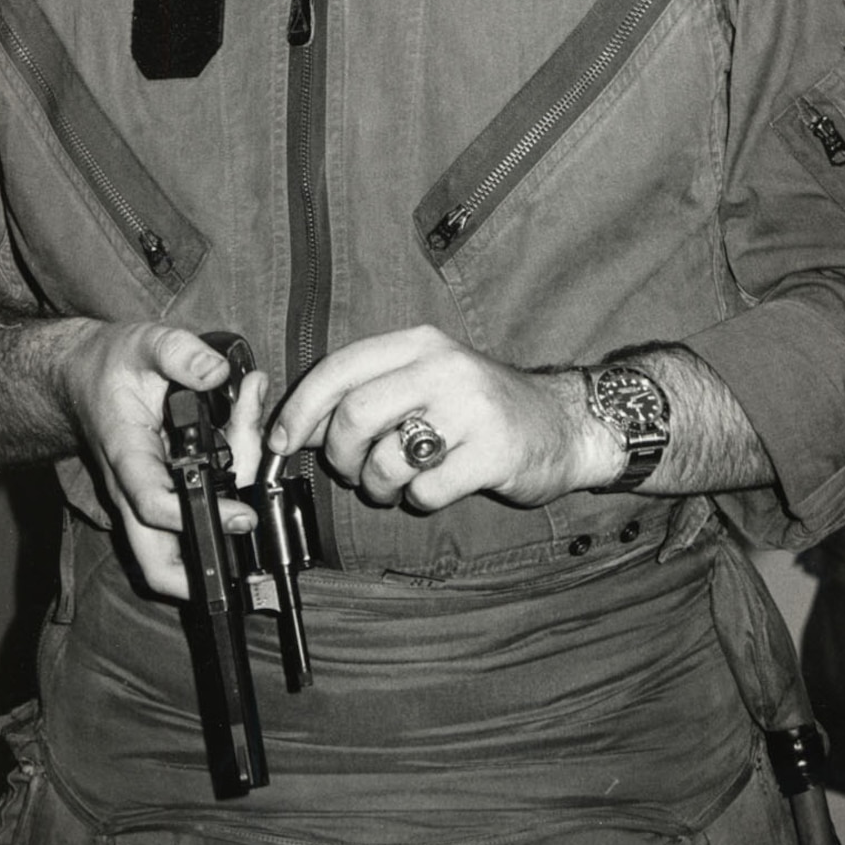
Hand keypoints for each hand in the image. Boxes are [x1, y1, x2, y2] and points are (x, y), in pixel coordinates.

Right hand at [58, 321, 263, 597]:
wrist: (78, 376)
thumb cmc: (110, 364)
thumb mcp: (145, 344)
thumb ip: (181, 354)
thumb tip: (219, 373)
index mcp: (126, 456)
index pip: (153, 504)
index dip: (197, 517)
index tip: (242, 517)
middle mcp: (131, 490)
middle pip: (155, 563)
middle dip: (200, 579)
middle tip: (250, 568)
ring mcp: (141, 502)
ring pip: (169, 558)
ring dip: (215, 547)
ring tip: (252, 500)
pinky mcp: (154, 502)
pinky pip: (183, 533)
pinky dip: (217, 522)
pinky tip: (244, 482)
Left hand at [267, 324, 613, 509]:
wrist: (563, 425)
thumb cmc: (480, 407)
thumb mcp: (427, 377)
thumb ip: (369, 389)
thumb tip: (295, 424)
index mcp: (419, 344)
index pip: (338, 369)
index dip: (299, 410)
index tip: (281, 442)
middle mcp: (444, 367)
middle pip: (354, 416)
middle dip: (340, 456)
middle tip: (352, 471)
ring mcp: (472, 409)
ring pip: (386, 460)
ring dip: (377, 486)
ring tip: (394, 485)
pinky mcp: (493, 453)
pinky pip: (426, 491)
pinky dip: (418, 500)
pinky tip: (434, 488)